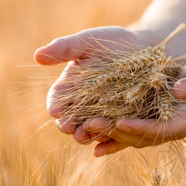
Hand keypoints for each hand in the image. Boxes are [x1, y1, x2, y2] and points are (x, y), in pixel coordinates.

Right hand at [34, 26, 154, 143]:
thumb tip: (36, 56)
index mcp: (72, 87)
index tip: (55, 110)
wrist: (149, 49)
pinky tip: (105, 144)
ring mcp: (104, 115)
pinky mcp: (124, 122)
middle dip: (68, 125)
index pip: (57, 100)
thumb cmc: (114, 42)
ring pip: (91, 131)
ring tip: (86, 135)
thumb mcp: (88, 41)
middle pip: (71, 120)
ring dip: (86, 135)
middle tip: (68, 128)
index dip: (55, 106)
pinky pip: (114, 135)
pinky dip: (109, 141)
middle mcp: (85, 104)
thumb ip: (64, 48)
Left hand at [82, 51, 185, 155]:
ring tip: (82, 128)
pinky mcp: (150, 115)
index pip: (161, 130)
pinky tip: (91, 133)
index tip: (120, 123)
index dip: (141, 128)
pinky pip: (128, 125)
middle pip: (140, 135)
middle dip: (115, 132)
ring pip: (130, 133)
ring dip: (107, 132)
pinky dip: (111, 131)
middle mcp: (170, 127)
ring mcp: (158, 123)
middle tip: (89, 125)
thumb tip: (181, 89)